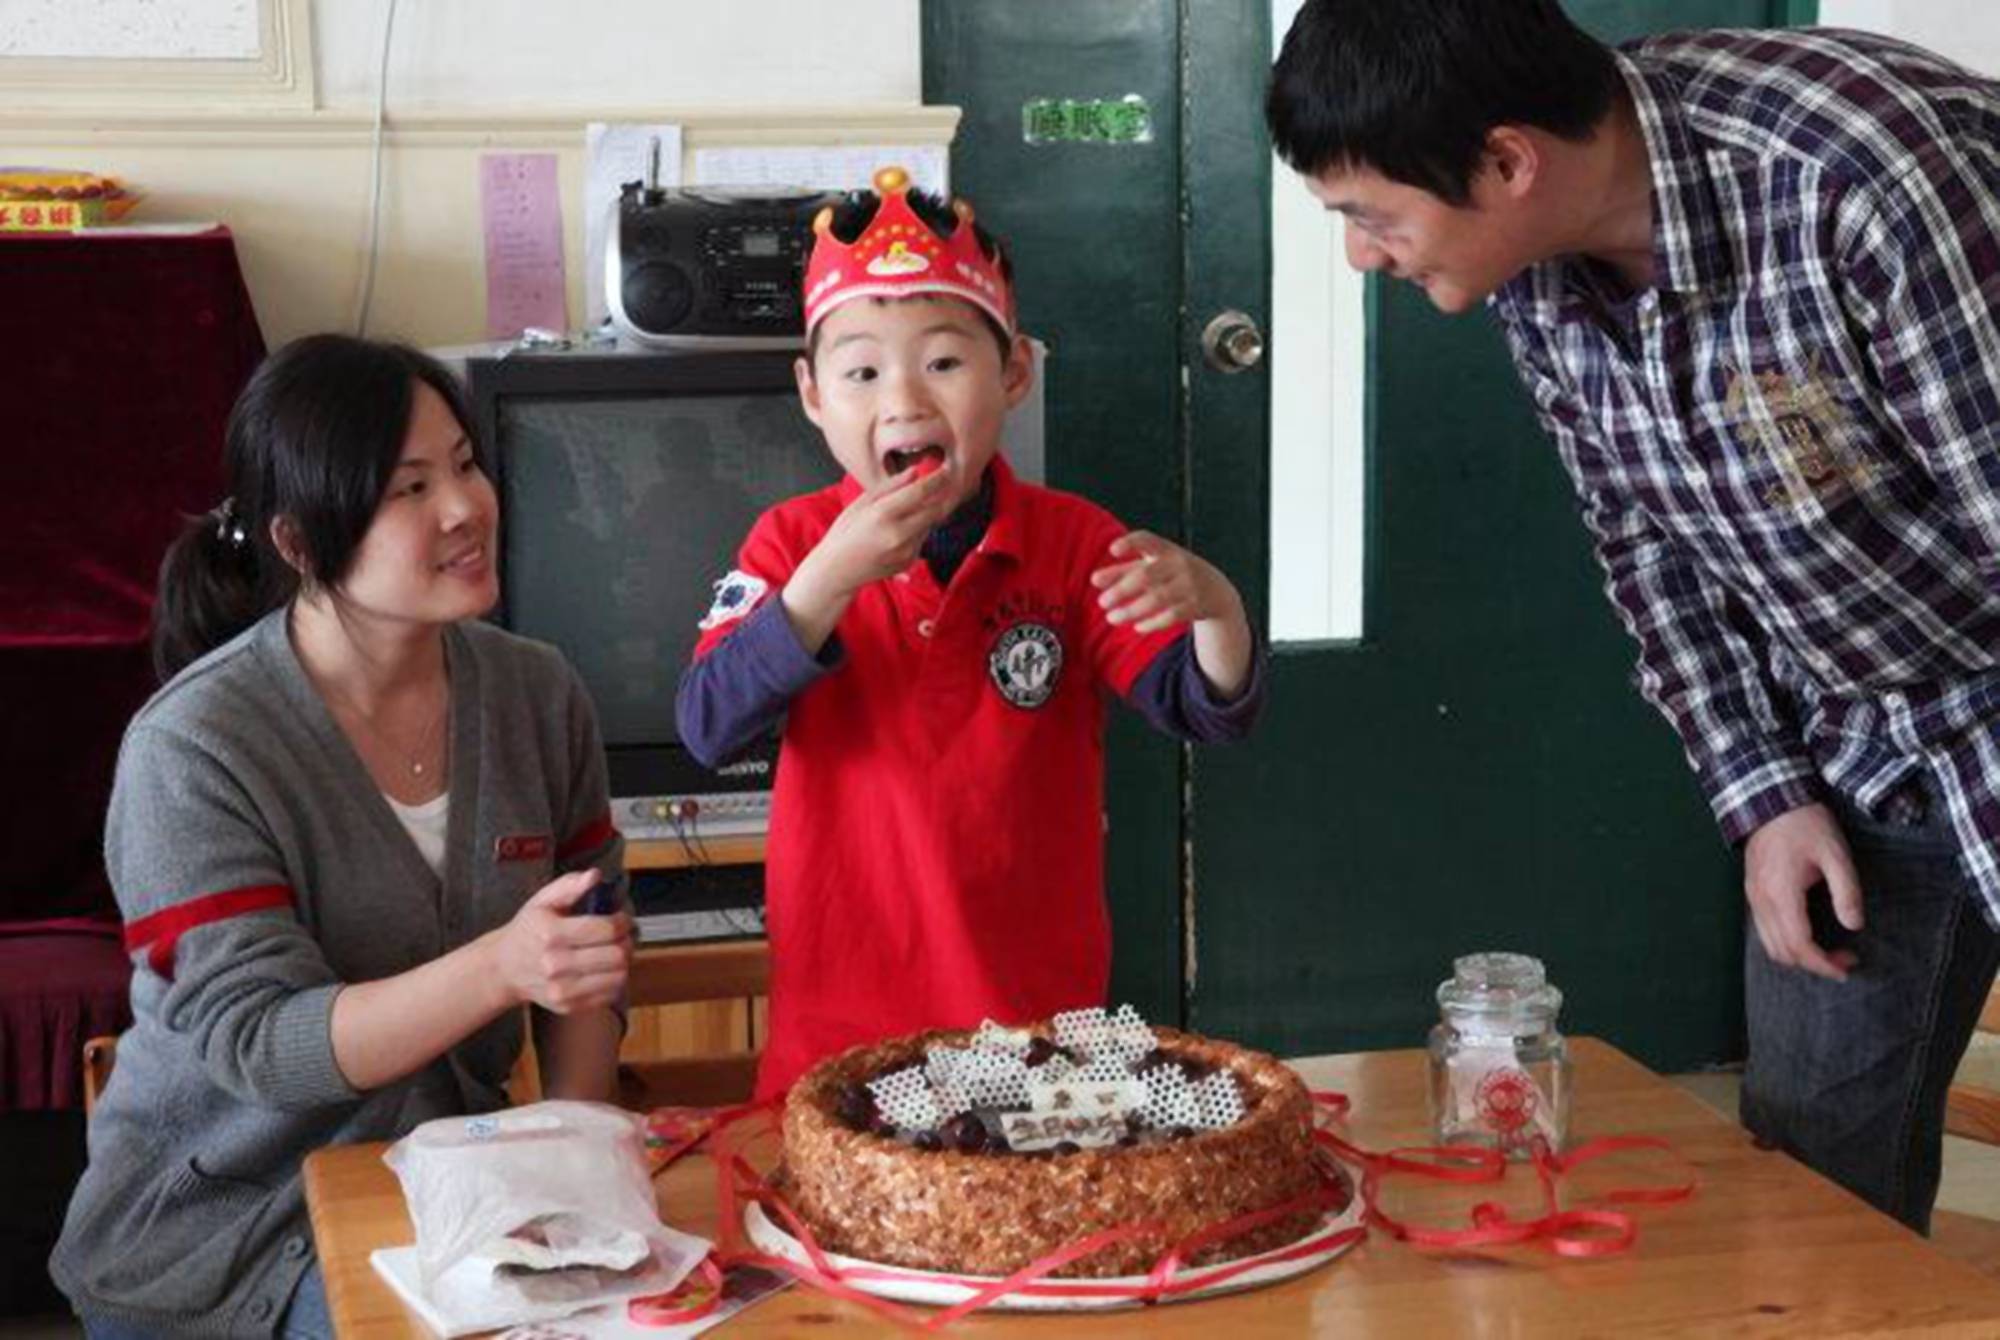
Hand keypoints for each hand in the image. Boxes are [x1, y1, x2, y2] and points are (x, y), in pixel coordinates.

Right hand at [488, 870, 632, 1013]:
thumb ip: (569, 885)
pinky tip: (602, 969)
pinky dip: (613, 981)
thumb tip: (594, 876)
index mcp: (551, 934)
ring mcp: (562, 990)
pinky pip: (610, 995)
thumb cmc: (528, 931)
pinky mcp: (568, 1007)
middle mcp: (555, 965)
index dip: (622, 921)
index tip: (621, 918)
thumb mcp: (542, 901)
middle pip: (617, 955)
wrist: (504, 969)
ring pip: (618, 977)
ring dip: (623, 962)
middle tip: (621, 935)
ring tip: (612, 951)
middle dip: (626, 941)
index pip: (606, 930)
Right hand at [799, 468, 954, 597]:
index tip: (945, 470)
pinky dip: (918, 530)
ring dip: (927, 514)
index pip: (920, 492)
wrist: (837, 571)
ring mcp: (905, 551)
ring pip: (930, 524)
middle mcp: (897, 534)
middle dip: (941, 496)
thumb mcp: (861, 504)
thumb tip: (915, 471)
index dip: (937, 479)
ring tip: (908, 511)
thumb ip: (890, 487)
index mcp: (882, 514)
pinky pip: (923, 539)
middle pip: (935, 510)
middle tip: (941, 485)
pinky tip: (899, 531)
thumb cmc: (844, 533)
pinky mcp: (909, 561)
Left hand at [1090, 531, 1243, 633]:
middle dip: (1121, 589)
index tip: (1112, 550)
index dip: (1131, 543)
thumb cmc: (1173, 574)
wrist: (1216, 590)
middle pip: (1146, 576)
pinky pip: (1171, 616)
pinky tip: (1136, 627)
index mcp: (1165, 549)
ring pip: (1157, 599)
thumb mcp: (1152, 567)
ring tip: (1111, 618)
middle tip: (1101, 602)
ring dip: (1131, 610)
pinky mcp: (1195, 605)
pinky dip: (1152, 623)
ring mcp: (1189, 585)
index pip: (1147, 540)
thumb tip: (1094, 580)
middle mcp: (1178, 564)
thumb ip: (1123, 571)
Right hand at [1743, 802, 1862, 981]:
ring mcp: (1753, 898)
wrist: (1771, 802)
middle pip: (1782, 952)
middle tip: (1845, 958)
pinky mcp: (1752, 893)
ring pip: (1771, 945)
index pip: (1799, 945)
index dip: (1823, 964)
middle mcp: (1761, 901)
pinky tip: (1809, 933)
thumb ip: (1846, 892)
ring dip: (1800, 956)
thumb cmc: (1806, 825)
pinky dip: (1787, 942)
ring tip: (1829, 949)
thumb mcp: (1836, 854)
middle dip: (1814, 964)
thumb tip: (1854, 925)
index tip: (1847, 967)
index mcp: (1782, 893)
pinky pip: (1765, 931)